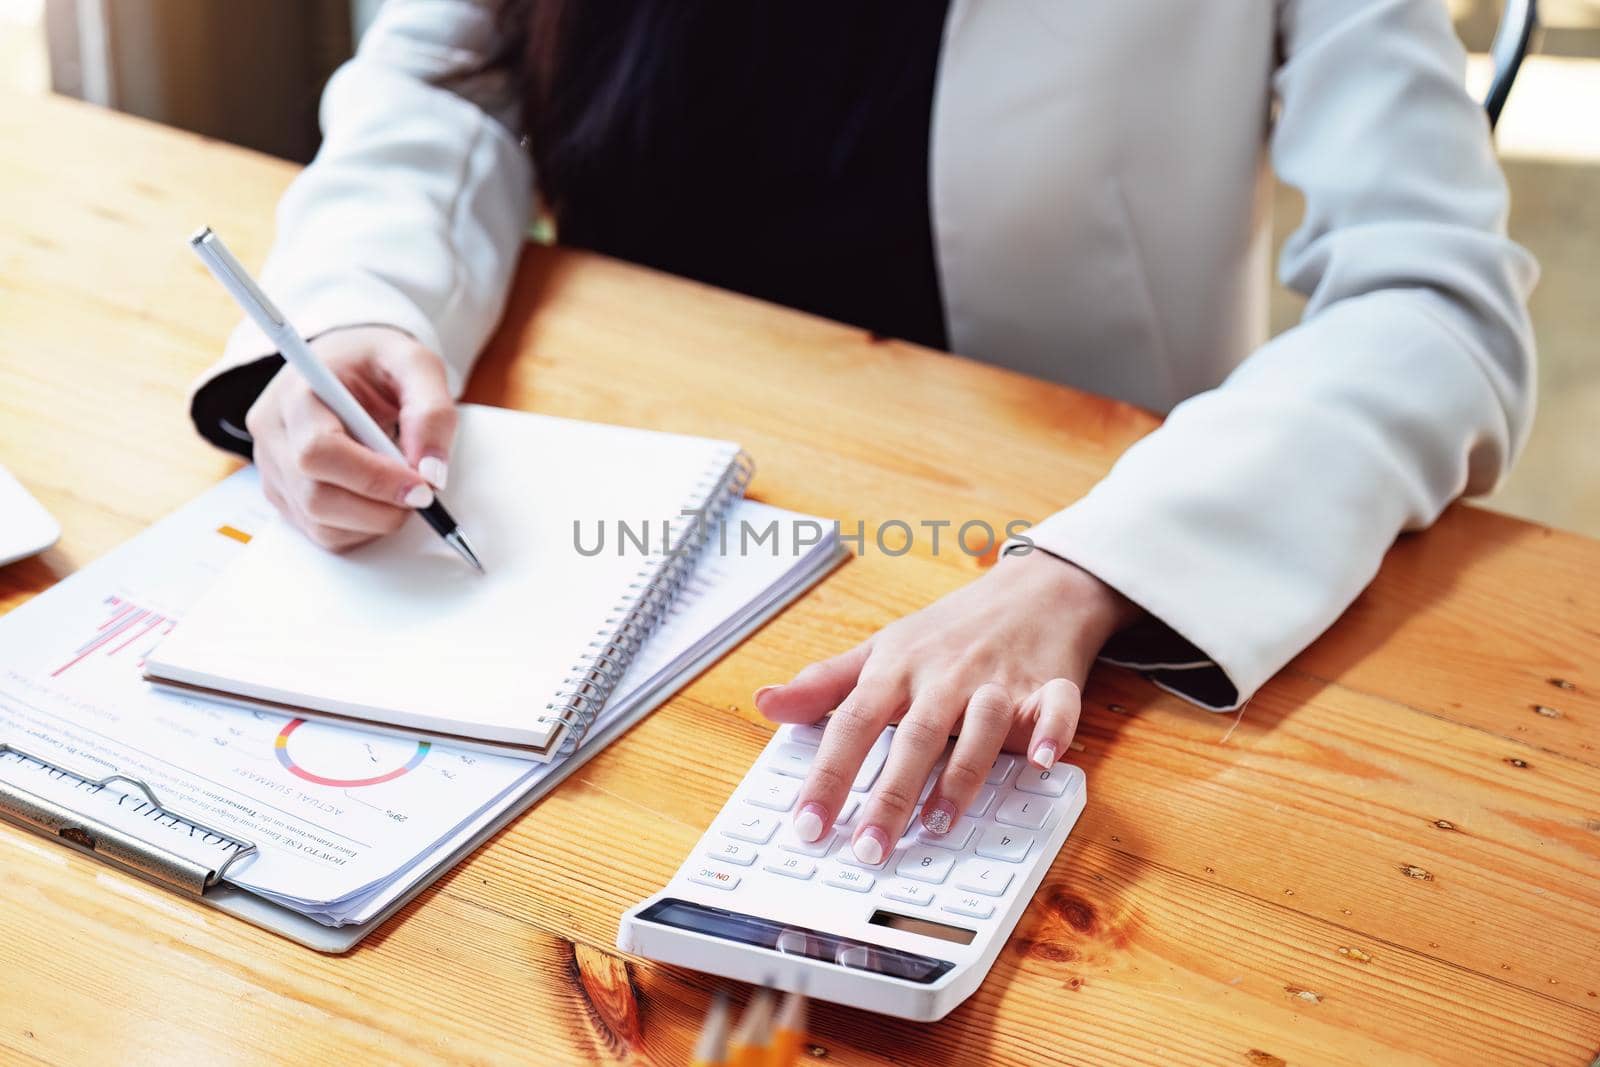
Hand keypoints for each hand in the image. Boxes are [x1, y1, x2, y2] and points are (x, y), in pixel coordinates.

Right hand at [245, 326, 455, 550]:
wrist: (346, 365)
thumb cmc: (377, 363)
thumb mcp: (416, 365)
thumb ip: (432, 412)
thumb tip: (432, 474)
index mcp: (297, 393)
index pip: (318, 452)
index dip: (373, 479)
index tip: (421, 486)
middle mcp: (273, 433)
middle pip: (316, 497)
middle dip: (379, 508)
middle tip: (420, 495)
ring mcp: (272, 468)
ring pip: (318, 523)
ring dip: (373, 522)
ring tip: (401, 492)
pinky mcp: (283, 494)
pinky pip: (321, 532)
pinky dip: (360, 529)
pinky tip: (379, 500)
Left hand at [755, 550, 1138, 862]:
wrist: (1031, 589)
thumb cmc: (947, 631)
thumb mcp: (880, 649)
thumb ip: (824, 684)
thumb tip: (765, 704)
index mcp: (896, 669)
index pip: (853, 724)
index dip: (828, 776)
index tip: (807, 825)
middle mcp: (944, 676)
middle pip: (913, 736)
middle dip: (890, 795)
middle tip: (868, 849)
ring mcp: (998, 680)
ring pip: (980, 726)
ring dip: (961, 775)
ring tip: (937, 825)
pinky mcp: (1048, 686)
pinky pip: (1055, 708)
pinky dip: (1051, 733)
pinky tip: (1040, 762)